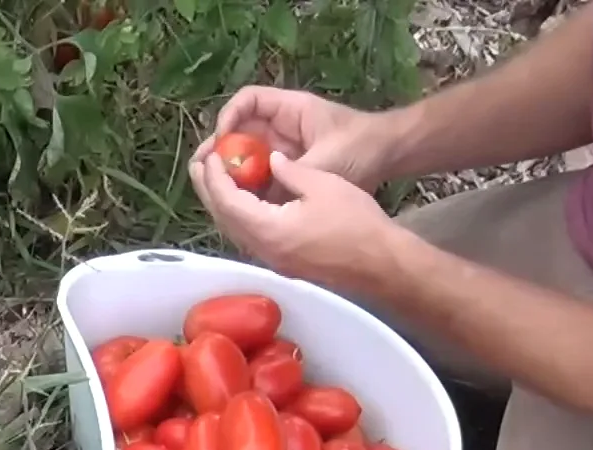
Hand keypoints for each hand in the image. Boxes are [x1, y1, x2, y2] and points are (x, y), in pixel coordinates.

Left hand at [189, 151, 407, 292]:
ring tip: (216, 178)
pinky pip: (249, 236)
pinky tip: (243, 200)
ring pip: (234, 230)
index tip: (212, 153)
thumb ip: (290, 171)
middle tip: (202, 163)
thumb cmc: (356, 222)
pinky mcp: (281, 263)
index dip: (215, 176)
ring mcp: (270, 260)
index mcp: (267, 229)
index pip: (227, 200)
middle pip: (223, 218)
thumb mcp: (323, 184)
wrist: (381, 263)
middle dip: (209, 189)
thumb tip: (272, 160)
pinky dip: (239, 215)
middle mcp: (261, 249)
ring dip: (222, 203)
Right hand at [192, 86, 398, 195]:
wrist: (391, 157)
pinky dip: (247, 189)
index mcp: (290, 110)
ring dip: (229, 173)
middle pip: (238, 132)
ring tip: (211, 192)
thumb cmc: (363, 147)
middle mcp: (281, 127)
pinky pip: (259, 177)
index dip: (228, 117)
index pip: (247, 102)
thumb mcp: (329, 161)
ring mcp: (283, 149)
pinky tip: (236, 205)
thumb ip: (295, 172)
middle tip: (202, 172)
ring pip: (245, 157)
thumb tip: (262, 187)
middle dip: (219, 150)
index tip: (221, 142)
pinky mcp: (287, 171)